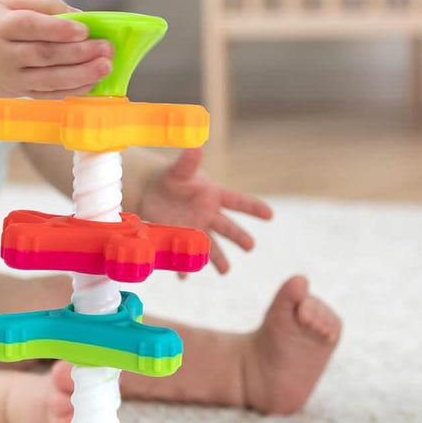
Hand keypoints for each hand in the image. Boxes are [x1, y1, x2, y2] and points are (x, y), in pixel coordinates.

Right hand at [0, 0, 113, 98]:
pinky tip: (93, 81)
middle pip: (43, 55)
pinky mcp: (21, 93)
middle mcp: (2, 55)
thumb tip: (80, 16)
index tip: (83, 29)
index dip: (56, 29)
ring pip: (48, 79)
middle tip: (106, 47)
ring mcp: (11, 78)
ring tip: (105, 66)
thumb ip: (43, 4)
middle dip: (78, 53)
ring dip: (81, 75)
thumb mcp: (9, 2)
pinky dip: (73, 90)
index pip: (28, 27)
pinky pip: (49, 94)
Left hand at [139, 147, 272, 274]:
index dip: (253, 207)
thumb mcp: (178, 170)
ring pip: (211, 246)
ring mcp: (197, 229)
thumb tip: (197, 147)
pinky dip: (184, 265)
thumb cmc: (171, 178)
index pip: (237, 201)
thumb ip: (187, 162)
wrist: (152, 192)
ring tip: (225, 271)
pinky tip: (184, 275)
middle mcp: (209, 215)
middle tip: (250, 246)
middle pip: (228, 227)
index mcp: (214, 195)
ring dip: (218, 259)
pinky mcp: (182, 239)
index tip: (269, 214)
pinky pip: (185, 254)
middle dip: (239, 237)